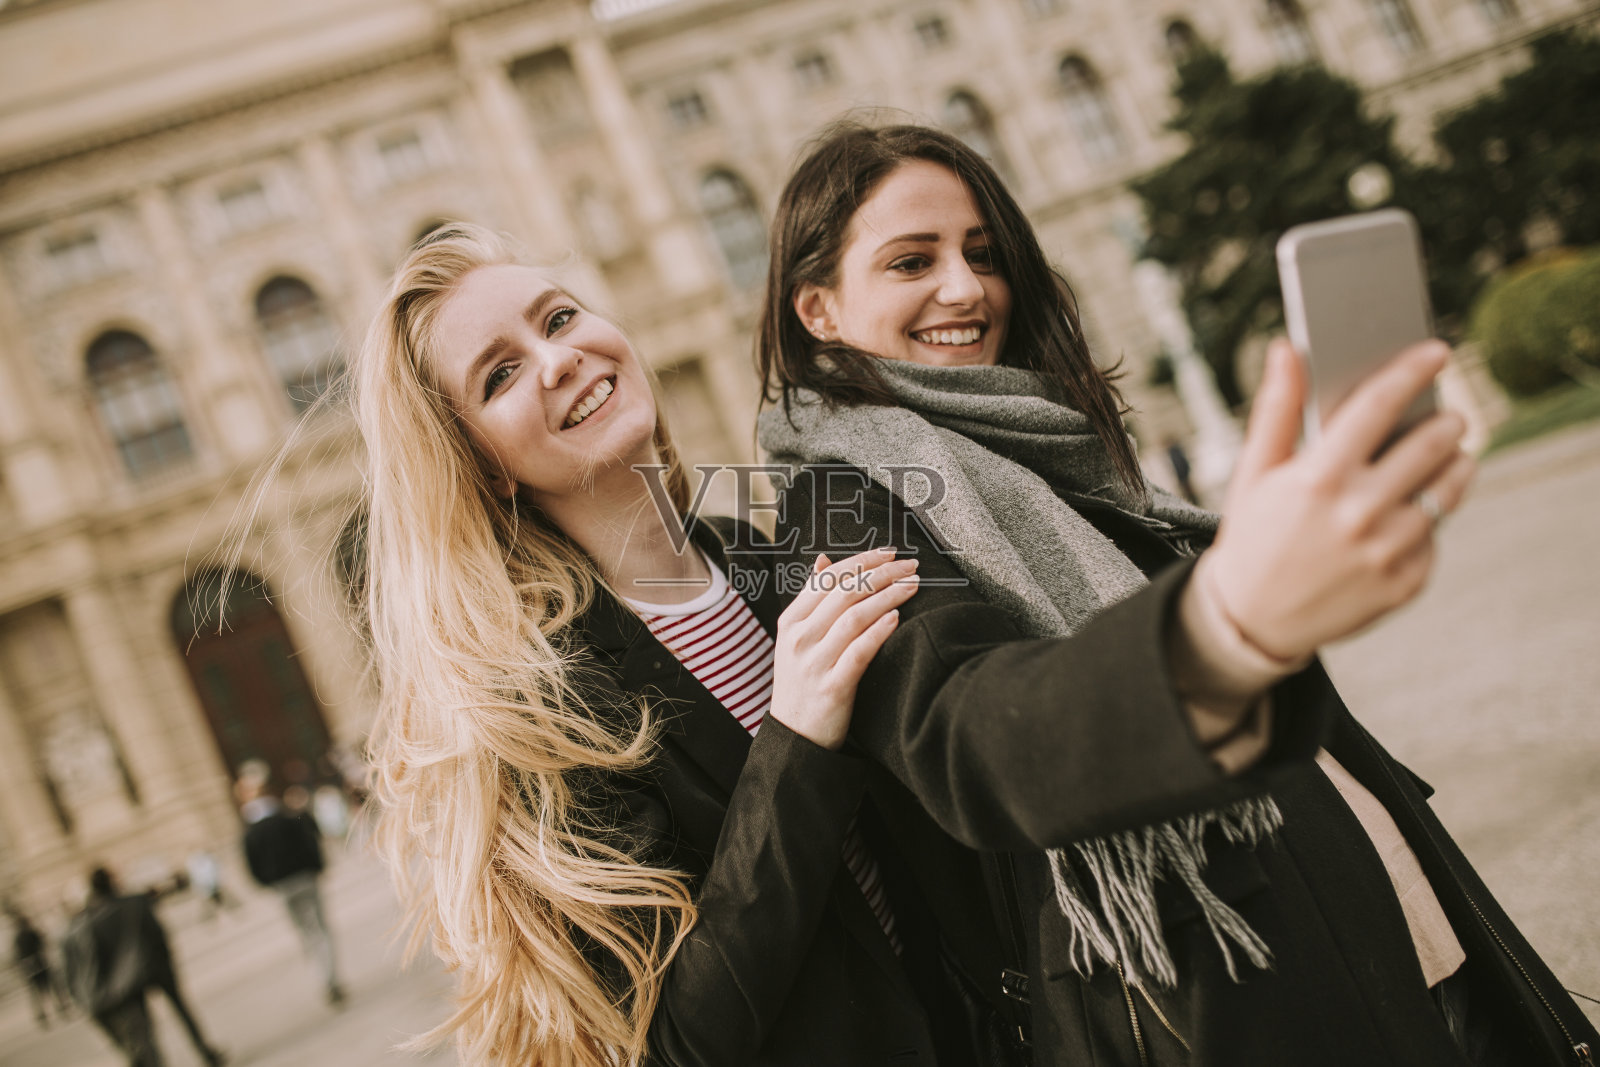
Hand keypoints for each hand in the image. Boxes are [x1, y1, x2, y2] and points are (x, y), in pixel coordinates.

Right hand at [769, 547, 920, 749]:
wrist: (796, 735)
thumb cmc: (804, 682)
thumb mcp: (797, 638)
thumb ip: (812, 600)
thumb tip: (824, 560)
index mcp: (790, 621)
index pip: (827, 578)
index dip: (861, 561)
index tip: (890, 553)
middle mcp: (799, 639)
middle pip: (844, 592)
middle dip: (881, 573)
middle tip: (910, 566)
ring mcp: (814, 663)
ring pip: (854, 617)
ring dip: (887, 596)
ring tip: (912, 586)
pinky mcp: (832, 688)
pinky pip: (859, 652)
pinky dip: (878, 632)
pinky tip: (897, 618)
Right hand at [1205, 338, 1475, 660]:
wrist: (1251, 619)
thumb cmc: (1253, 534)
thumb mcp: (1254, 471)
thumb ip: (1276, 408)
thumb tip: (1287, 348)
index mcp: (1319, 479)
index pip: (1379, 405)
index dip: (1412, 371)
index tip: (1435, 351)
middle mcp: (1359, 514)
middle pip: (1431, 445)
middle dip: (1446, 422)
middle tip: (1448, 417)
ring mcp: (1387, 552)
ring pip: (1448, 490)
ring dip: (1454, 466)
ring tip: (1446, 457)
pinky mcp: (1405, 583)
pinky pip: (1435, 536)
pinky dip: (1428, 519)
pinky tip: (1409, 515)